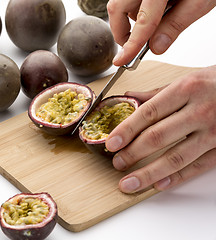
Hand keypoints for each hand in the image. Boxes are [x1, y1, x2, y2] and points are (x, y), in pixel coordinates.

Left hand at [105, 65, 215, 192]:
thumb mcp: (190, 78)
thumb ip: (158, 92)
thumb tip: (129, 97)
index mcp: (187, 89)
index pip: (149, 113)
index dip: (126, 130)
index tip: (111, 142)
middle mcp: (200, 111)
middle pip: (158, 137)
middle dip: (133, 153)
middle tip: (117, 163)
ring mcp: (214, 132)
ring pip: (176, 157)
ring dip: (149, 173)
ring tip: (129, 182)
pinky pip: (198, 167)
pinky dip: (177, 178)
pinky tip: (159, 184)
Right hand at [107, 0, 215, 65]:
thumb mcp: (198, 2)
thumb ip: (176, 24)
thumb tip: (156, 46)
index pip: (142, 21)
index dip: (131, 45)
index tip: (122, 60)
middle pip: (117, 10)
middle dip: (121, 32)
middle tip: (133, 46)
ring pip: (120, 6)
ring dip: (130, 20)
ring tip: (154, 22)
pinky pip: (127, 1)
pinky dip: (135, 11)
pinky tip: (154, 12)